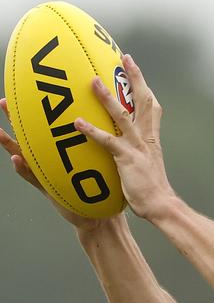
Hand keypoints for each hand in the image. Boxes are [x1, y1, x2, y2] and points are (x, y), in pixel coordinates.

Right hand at [0, 98, 105, 230]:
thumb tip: (113, 118)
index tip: (33, 90)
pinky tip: (17, 159)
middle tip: (3, 102)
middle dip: (17, 119)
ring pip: (26, 155)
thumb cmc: (100, 184)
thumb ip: (102, 140)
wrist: (99, 213)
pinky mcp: (49, 189)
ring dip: (10, 144)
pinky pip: (34, 177)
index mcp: (63, 150)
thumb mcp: (100, 158)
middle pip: (32, 135)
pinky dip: (24, 169)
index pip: (51, 125)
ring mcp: (47, 173)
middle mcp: (51, 159)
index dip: (42, 109)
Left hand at [74, 54, 173, 219]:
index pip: (151, 107)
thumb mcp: (148, 165)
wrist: (161, 204)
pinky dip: (92, 131)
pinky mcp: (126, 159)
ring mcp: (137, 147)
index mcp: (152, 138)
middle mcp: (146, 138)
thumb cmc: (153, 190)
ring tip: (93, 81)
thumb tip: (130, 149)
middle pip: (142, 101)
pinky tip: (77, 122)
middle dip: (135, 78)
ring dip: (107, 98)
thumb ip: (139, 153)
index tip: (135, 69)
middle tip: (126, 57)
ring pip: (122, 116)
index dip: (144, 86)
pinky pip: (107, 141)